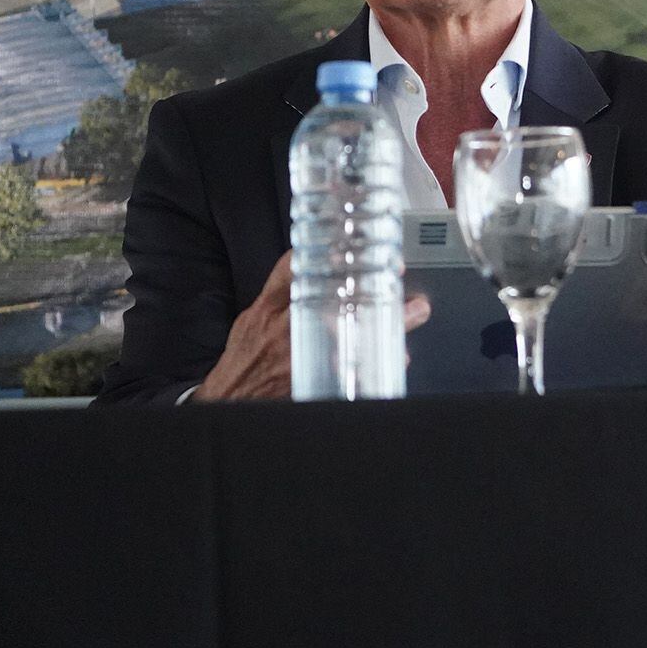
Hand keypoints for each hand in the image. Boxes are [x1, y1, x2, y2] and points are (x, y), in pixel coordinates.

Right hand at [196, 252, 431, 400]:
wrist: (229, 401)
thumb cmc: (245, 357)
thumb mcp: (253, 318)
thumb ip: (283, 295)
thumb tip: (317, 271)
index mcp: (268, 308)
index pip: (291, 269)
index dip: (326, 253)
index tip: (360, 246)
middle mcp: (283, 329)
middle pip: (333, 298)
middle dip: (370, 286)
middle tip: (398, 276)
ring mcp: (299, 356)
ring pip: (352, 333)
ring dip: (390, 323)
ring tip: (417, 311)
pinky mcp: (312, 381)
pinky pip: (353, 369)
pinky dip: (379, 361)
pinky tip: (399, 357)